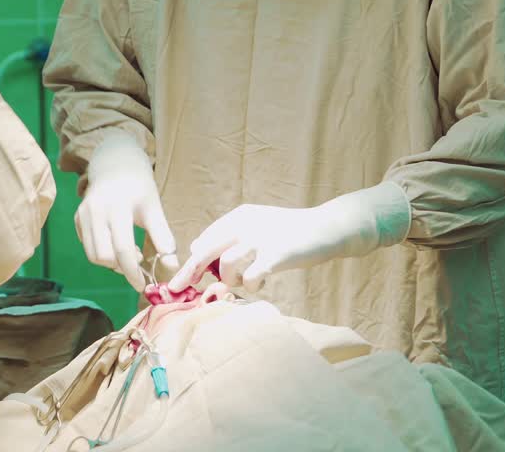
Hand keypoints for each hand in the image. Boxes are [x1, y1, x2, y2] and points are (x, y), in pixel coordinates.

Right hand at [77, 135, 178, 290]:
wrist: (116, 162)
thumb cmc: (139, 187)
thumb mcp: (155, 209)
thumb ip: (164, 238)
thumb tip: (172, 268)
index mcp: (118, 207)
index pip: (122, 250)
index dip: (132, 272)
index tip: (143, 285)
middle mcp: (96, 211)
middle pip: (105, 256)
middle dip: (122, 267)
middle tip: (138, 261)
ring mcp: (83, 214)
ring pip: (93, 255)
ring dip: (111, 262)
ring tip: (128, 252)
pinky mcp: (77, 218)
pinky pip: (87, 246)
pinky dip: (102, 253)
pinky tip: (115, 242)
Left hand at [168, 182, 411, 293]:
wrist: (327, 227)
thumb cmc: (291, 231)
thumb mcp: (259, 225)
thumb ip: (234, 238)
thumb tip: (202, 255)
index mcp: (240, 215)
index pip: (206, 239)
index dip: (193, 260)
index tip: (184, 277)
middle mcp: (246, 224)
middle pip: (206, 250)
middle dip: (189, 272)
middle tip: (177, 288)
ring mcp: (261, 238)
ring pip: (227, 266)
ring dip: (231, 280)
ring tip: (245, 281)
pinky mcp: (276, 254)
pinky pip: (250, 277)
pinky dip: (250, 285)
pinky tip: (260, 282)